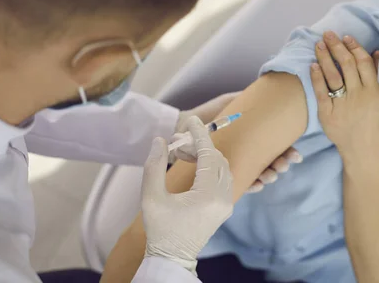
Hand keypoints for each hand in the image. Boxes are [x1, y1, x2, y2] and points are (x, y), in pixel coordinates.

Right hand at [141, 116, 232, 272]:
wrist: (172, 258)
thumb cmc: (159, 229)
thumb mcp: (150, 197)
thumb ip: (154, 166)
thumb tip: (160, 140)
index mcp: (208, 196)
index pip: (209, 155)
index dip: (199, 135)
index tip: (191, 120)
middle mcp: (223, 199)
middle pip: (217, 159)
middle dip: (199, 146)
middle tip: (177, 143)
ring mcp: (227, 204)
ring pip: (223, 167)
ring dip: (205, 156)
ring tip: (182, 154)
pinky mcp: (225, 207)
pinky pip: (224, 178)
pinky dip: (211, 167)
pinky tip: (193, 167)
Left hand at [175, 92, 302, 192]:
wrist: (181, 127)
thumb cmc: (206, 115)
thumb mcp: (229, 103)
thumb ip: (247, 101)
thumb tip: (270, 97)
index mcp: (253, 138)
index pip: (276, 148)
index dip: (288, 152)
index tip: (295, 154)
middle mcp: (248, 153)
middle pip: (272, 163)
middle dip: (281, 165)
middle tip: (283, 164)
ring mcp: (236, 166)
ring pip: (260, 175)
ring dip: (269, 176)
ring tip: (271, 174)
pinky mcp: (222, 177)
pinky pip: (241, 185)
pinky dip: (251, 186)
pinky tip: (257, 184)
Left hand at [310, 31, 378, 156]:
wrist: (362, 148)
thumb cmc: (372, 121)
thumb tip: (375, 52)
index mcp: (374, 90)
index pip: (363, 62)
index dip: (353, 47)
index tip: (345, 37)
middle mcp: (359, 95)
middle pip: (347, 65)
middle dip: (336, 47)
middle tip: (327, 34)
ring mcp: (342, 105)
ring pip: (333, 76)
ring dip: (325, 57)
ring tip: (318, 45)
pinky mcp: (328, 114)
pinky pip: (321, 92)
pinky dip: (317, 77)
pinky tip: (313, 65)